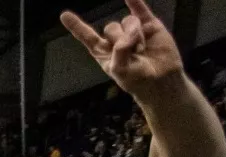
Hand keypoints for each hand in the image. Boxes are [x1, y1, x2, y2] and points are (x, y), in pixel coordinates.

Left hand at [61, 0, 185, 100]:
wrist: (161, 79)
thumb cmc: (137, 79)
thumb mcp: (121, 70)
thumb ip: (120, 51)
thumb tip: (128, 34)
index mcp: (103, 52)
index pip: (87, 37)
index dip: (77, 26)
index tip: (64, 15)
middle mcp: (116, 40)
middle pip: (111, 28)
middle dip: (121, 39)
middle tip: (134, 53)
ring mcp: (132, 31)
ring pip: (127, 21)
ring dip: (135, 35)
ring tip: (142, 49)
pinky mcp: (149, 25)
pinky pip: (139, 9)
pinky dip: (135, 1)